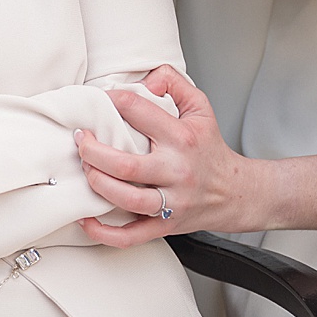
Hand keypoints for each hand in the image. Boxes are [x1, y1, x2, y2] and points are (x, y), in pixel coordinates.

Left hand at [74, 66, 254, 245]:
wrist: (236, 192)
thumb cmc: (210, 149)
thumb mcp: (200, 107)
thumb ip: (173, 82)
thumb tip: (145, 80)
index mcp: (182, 138)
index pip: (138, 111)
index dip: (112, 100)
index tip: (99, 100)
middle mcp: (176, 171)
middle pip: (126, 165)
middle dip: (93, 152)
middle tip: (80, 140)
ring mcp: (171, 202)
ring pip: (126, 199)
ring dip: (97, 184)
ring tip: (85, 168)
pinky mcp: (165, 226)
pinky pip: (130, 236)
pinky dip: (104, 232)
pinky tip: (85, 219)